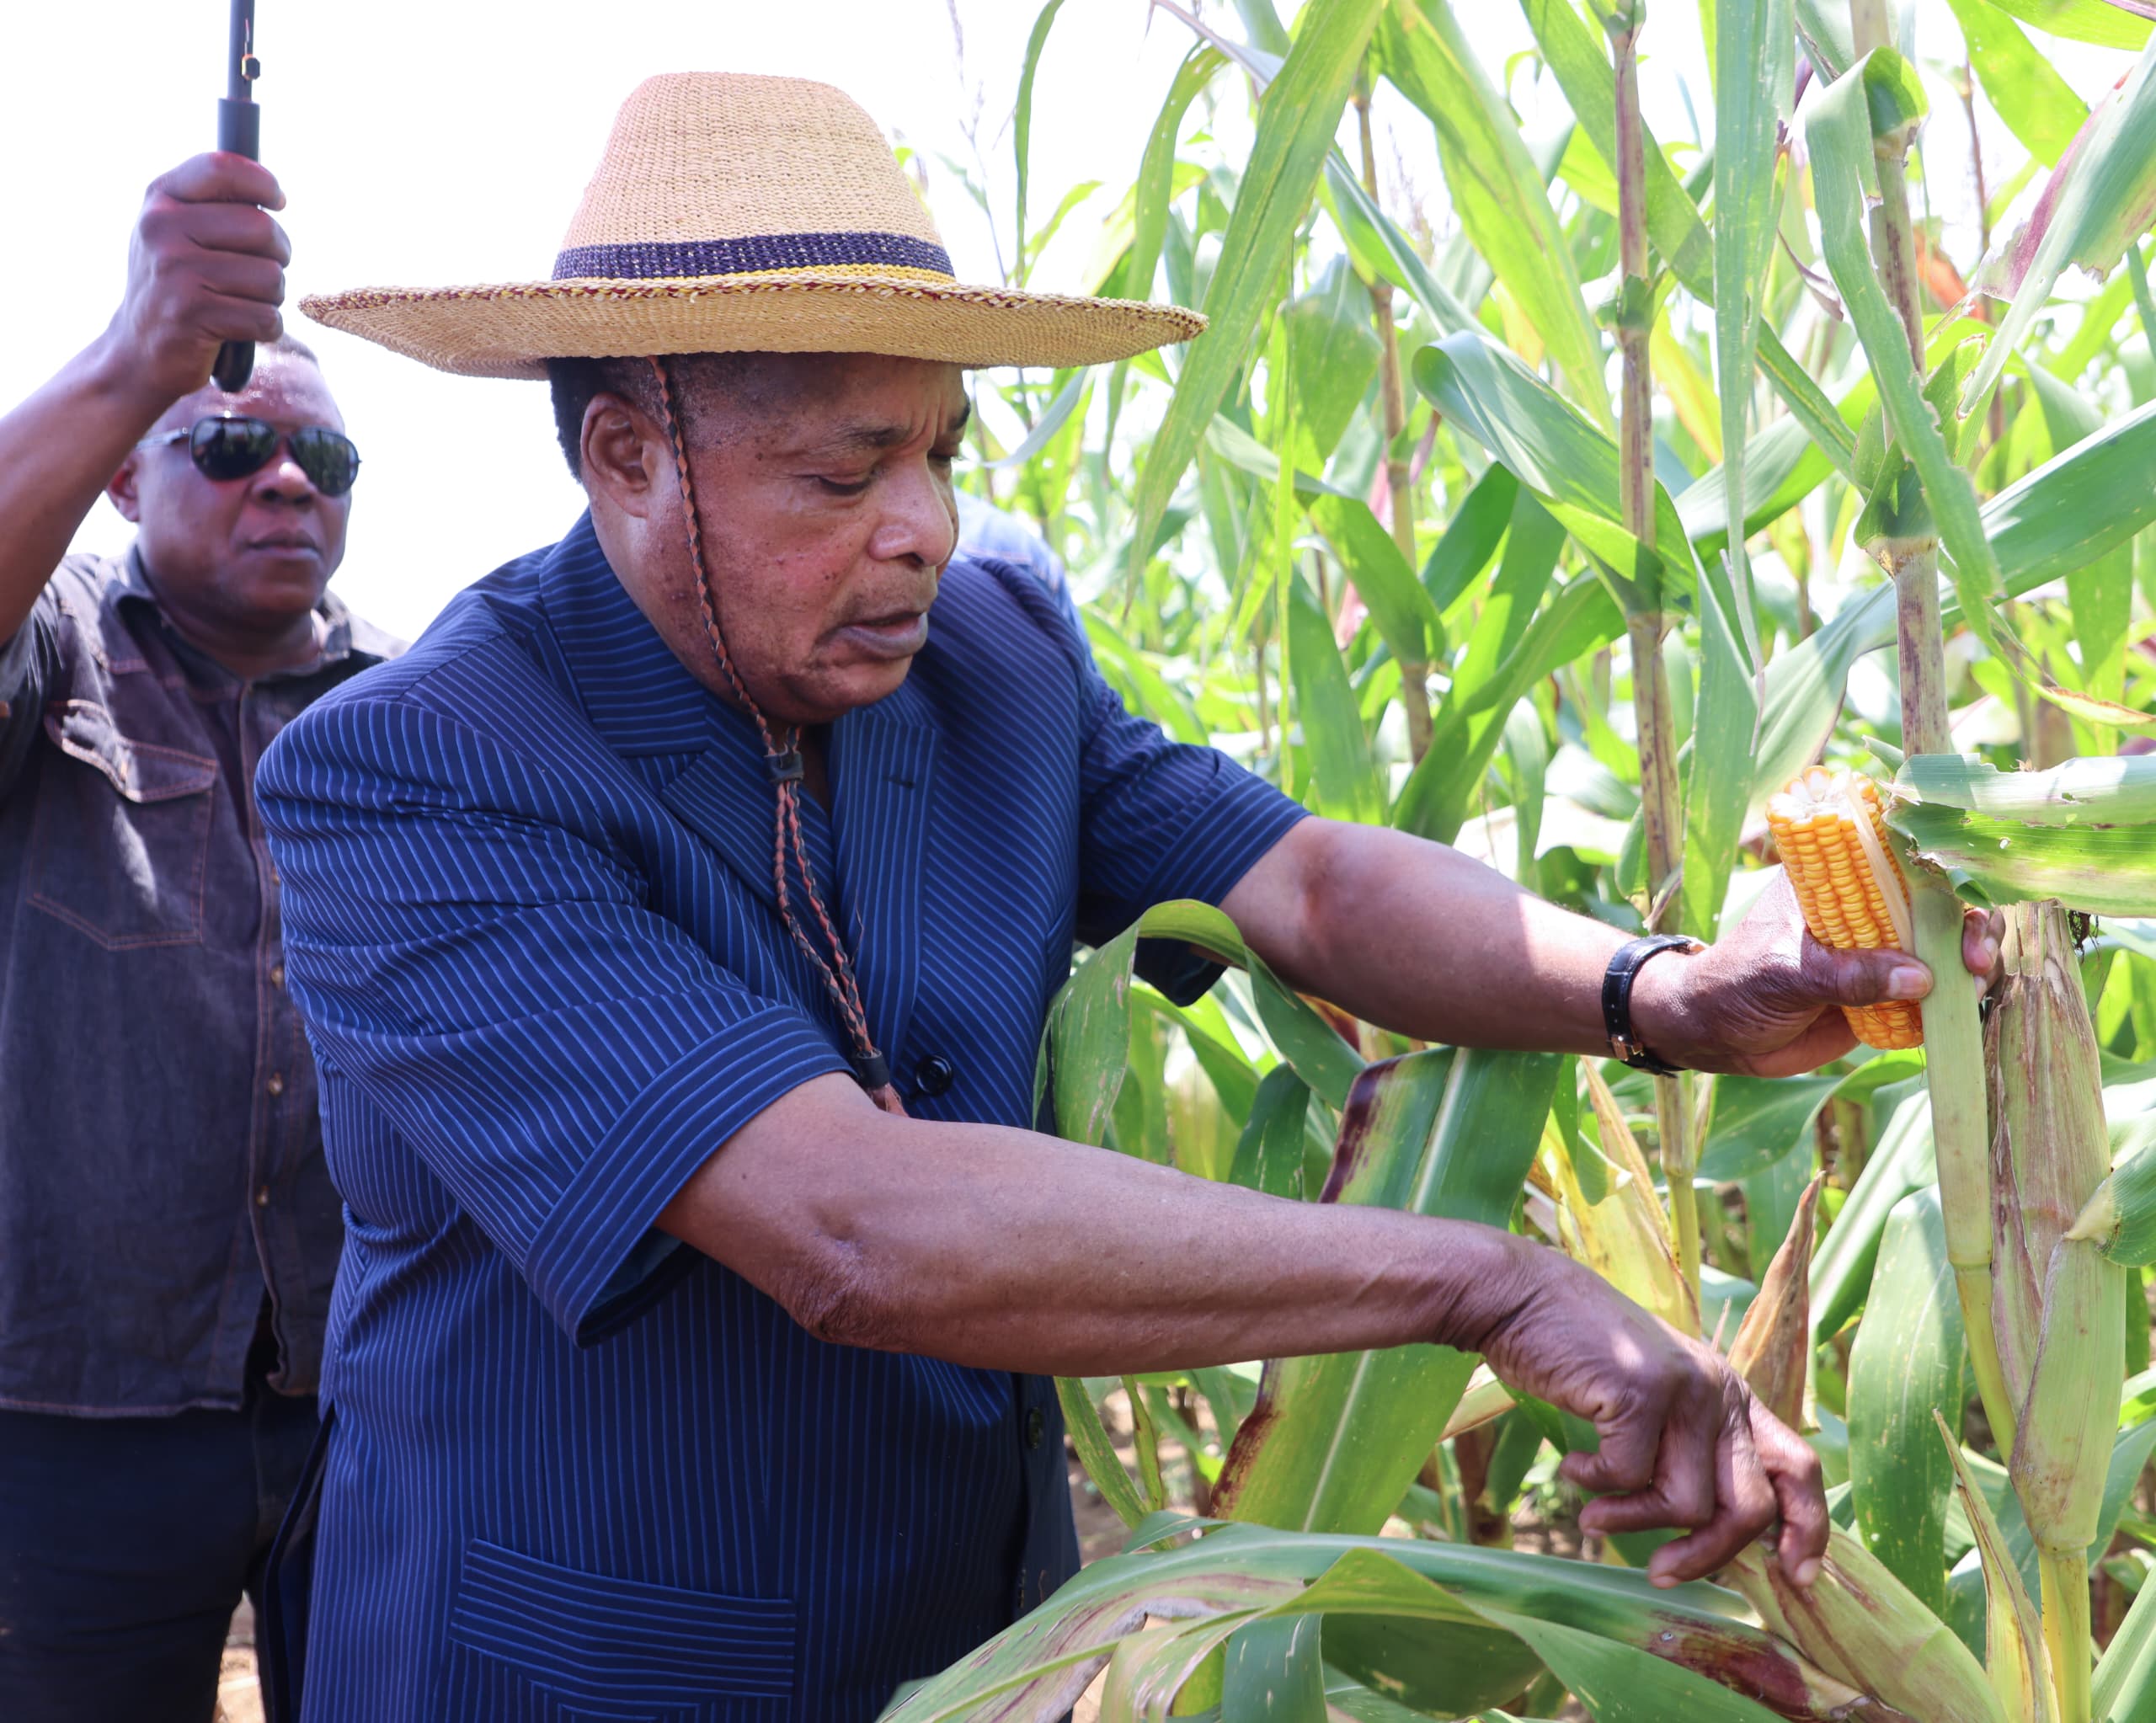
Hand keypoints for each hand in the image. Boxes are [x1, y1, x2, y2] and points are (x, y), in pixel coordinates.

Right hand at [96, 154, 289, 412]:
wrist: (139, 351)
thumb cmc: (176, 285)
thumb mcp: (177, 233)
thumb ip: (213, 205)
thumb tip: (273, 195)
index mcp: (161, 200)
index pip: (221, 168)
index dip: (263, 182)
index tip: (278, 202)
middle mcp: (162, 229)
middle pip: (262, 228)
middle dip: (279, 254)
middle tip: (264, 270)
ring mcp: (175, 271)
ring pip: (271, 277)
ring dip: (272, 297)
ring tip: (243, 302)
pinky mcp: (191, 314)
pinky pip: (266, 318)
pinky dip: (266, 328)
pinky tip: (240, 329)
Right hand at [1458, 1241, 1826, 1587]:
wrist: (1521, 1297)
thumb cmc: (1577, 1355)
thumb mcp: (1651, 1397)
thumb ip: (1684, 1446)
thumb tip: (1707, 1529)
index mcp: (1731, 1393)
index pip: (1800, 1467)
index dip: (1807, 1527)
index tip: (1794, 1575)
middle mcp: (1720, 1390)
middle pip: (1751, 1507)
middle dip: (1707, 1554)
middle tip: (1661, 1574)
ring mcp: (1684, 1389)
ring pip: (1688, 1504)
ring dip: (1633, 1522)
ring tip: (1594, 1513)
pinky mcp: (1641, 1391)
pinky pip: (1628, 1478)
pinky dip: (1594, 1485)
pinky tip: (1572, 1466)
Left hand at [1629, 871, 2000, 1077]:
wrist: (1713, 1035)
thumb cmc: (1734, 985)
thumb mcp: (1784, 973)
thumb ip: (1848, 976)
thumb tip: (1921, 977)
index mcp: (1834, 880)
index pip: (1897, 857)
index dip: (1940, 869)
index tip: (1963, 896)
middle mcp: (1865, 911)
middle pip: (1934, 905)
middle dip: (1966, 926)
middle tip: (1975, 958)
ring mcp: (1877, 954)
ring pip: (1941, 949)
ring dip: (1967, 965)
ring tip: (1974, 986)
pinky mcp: (1883, 997)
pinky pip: (1930, 994)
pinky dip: (1952, 1000)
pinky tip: (1963, 1011)